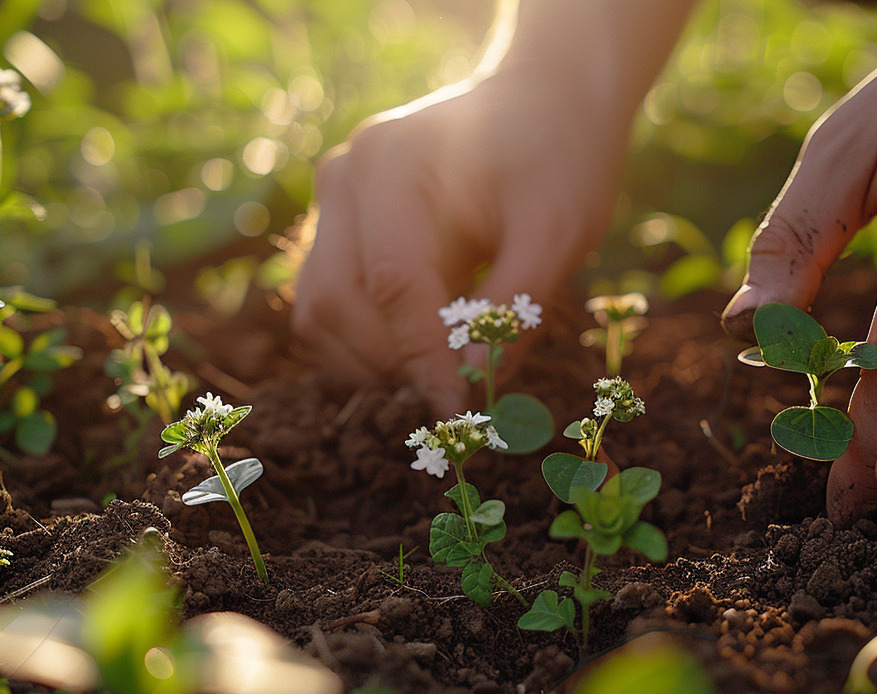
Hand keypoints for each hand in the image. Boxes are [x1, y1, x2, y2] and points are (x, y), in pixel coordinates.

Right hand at [294, 72, 628, 416]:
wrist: (543, 103)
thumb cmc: (558, 161)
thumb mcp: (558, 233)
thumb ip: (515, 310)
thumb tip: (474, 386)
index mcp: (394, 164)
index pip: (392, 282)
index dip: (423, 356)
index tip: (459, 409)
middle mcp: (346, 178)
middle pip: (337, 302)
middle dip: (395, 362)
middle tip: (456, 390)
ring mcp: (332, 202)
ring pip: (318, 312)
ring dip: (373, 361)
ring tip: (443, 365)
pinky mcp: (336, 227)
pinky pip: (325, 306)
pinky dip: (364, 344)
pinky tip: (422, 344)